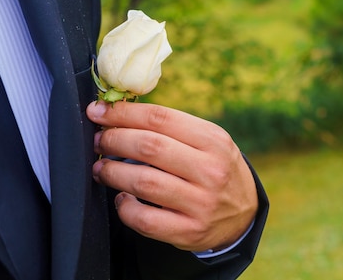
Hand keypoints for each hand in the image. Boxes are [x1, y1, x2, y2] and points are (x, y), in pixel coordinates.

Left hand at [86, 101, 258, 251]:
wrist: (244, 214)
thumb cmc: (214, 168)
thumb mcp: (207, 141)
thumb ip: (171, 127)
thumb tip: (118, 113)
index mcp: (213, 140)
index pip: (160, 118)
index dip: (123, 113)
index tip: (98, 112)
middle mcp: (210, 170)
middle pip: (150, 147)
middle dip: (114, 140)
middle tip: (99, 140)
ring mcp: (201, 203)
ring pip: (143, 182)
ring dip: (112, 172)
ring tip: (101, 168)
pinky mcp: (189, 231)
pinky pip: (145, 219)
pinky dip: (125, 207)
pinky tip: (122, 198)